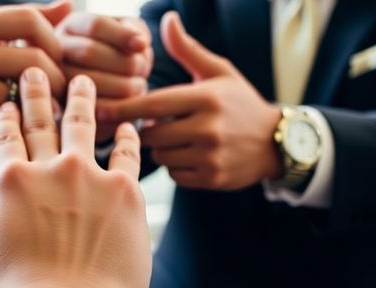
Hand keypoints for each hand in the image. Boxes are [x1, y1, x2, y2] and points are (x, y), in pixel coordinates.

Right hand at [0, 1, 73, 170]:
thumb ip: (18, 24)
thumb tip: (68, 7)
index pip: (31, 19)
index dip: (53, 39)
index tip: (54, 57)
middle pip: (38, 59)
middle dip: (56, 77)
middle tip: (55, 91)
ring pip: (30, 92)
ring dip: (43, 104)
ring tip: (40, 109)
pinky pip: (17, 118)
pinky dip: (24, 122)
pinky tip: (20, 127)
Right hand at [0, 68, 151, 287]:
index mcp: (7, 181)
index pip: (4, 138)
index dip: (5, 119)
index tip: (6, 106)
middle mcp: (48, 169)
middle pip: (41, 120)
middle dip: (36, 93)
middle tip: (35, 73)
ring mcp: (88, 177)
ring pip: (84, 126)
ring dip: (82, 100)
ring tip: (83, 81)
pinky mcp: (124, 194)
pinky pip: (127, 156)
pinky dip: (128, 139)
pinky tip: (130, 127)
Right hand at [56, 12, 152, 139]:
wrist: (110, 87)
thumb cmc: (121, 56)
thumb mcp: (127, 35)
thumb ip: (133, 31)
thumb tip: (140, 44)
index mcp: (73, 26)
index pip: (95, 25)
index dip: (121, 35)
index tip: (142, 46)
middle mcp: (57, 50)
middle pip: (89, 52)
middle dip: (123, 62)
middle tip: (142, 71)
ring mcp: (55, 79)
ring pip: (87, 81)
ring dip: (122, 86)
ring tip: (138, 87)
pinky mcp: (62, 108)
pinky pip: (88, 109)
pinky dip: (114, 108)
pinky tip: (128, 105)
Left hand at [99, 12, 282, 189]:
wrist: (277, 142)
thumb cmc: (240, 102)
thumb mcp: (218, 71)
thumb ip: (187, 49)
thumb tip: (166, 20)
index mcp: (206, 98)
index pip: (153, 106)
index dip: (123, 108)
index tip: (99, 110)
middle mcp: (209, 128)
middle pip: (151, 135)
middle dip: (147, 130)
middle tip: (160, 123)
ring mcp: (211, 156)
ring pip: (161, 156)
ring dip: (161, 148)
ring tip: (180, 138)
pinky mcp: (213, 179)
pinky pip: (174, 175)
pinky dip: (175, 166)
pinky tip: (191, 155)